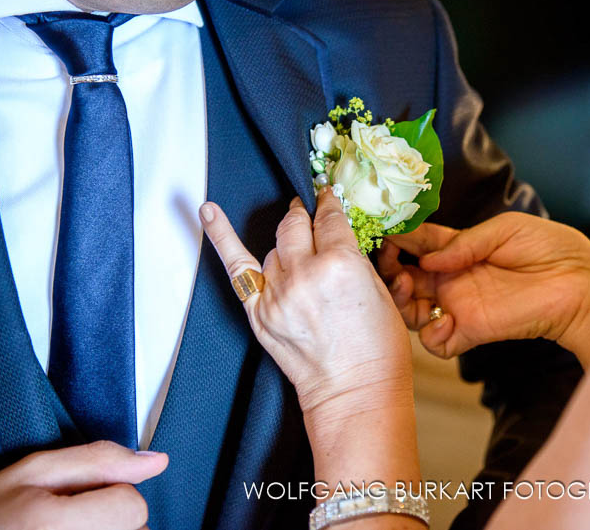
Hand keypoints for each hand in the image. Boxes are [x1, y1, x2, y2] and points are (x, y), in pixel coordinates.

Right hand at [0, 441, 167, 529]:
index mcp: (54, 527)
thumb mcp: (37, 472)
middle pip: (136, 528)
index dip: (114, 491)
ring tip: (71, 528)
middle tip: (72, 516)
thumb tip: (156, 463)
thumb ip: (100, 461)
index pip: (133, 505)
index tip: (85, 495)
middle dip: (114, 514)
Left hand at [200, 188, 413, 420]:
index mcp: (342, 263)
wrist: (355, 392)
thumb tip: (336, 237)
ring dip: (286, 244)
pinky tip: (208, 211)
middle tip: (309, 213)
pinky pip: (236, 265)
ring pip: (273, 247)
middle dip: (304, 215)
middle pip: (296, 225)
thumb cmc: (377, 350)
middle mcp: (305, 273)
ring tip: (299, 252)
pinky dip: (220, 235)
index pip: (330, 219)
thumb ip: (353, 259)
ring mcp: (277, 293)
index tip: (327, 196)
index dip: (329, 204)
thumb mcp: (381, 291)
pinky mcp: (258, 312)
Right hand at [380, 212, 589, 365]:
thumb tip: (427, 258)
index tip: (383, 230)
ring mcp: (459, 306)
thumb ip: (462, 242)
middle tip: (387, 260)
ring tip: (403, 284)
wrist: (581, 283)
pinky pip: (435, 343)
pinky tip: (437, 317)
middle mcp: (452, 278)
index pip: (416, 244)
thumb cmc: (550, 248)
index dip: (397, 238)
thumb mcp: (505, 229)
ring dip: (398, 299)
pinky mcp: (471, 332)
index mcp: (458, 250)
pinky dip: (428, 334)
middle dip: (388, 269)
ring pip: (411, 310)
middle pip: (404, 278)